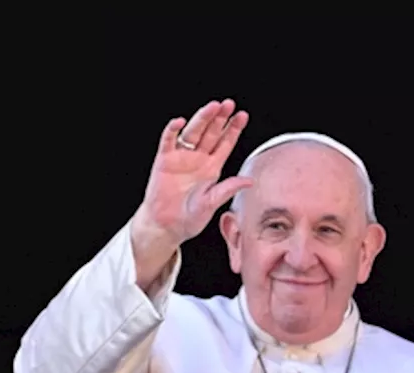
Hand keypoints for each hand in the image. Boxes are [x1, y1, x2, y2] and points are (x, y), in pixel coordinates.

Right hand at [132, 99, 251, 249]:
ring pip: (193, 132)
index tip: (242, 116)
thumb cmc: (189, 218)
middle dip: (220, 118)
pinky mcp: (164, 160)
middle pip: (211, 133)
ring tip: (212, 107)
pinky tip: (179, 122)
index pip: (225, 143)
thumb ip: (228, 189)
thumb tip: (249, 181)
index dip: (233, 129)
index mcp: (212, 168)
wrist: (167, 226)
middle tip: (229, 104)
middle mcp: (198, 159)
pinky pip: (168, 141)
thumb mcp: (212, 203)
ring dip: (202, 119)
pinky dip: (172, 130)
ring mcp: (181, 157)